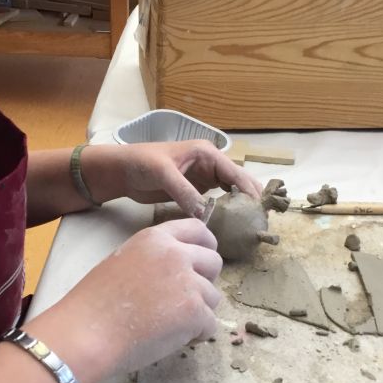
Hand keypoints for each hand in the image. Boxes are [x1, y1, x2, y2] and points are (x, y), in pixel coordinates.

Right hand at [27, 219, 222, 382]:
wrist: (86, 334)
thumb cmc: (95, 305)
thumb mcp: (123, 262)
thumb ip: (154, 259)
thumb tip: (181, 273)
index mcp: (155, 238)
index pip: (198, 229)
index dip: (205, 247)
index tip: (201, 263)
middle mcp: (176, 254)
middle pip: (214, 262)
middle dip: (205, 282)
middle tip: (183, 301)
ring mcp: (188, 282)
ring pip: (213, 297)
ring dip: (198, 312)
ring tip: (168, 324)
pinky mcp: (194, 311)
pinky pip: (210, 324)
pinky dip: (196, 335)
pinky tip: (170, 339)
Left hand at [82, 141, 262, 217]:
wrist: (121, 171)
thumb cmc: (141, 162)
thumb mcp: (164, 174)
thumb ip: (185, 193)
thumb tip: (206, 216)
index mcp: (207, 154)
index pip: (236, 172)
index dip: (250, 191)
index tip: (259, 211)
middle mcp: (210, 166)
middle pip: (239, 183)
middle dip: (251, 200)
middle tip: (261, 222)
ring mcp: (204, 180)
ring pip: (230, 194)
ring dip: (240, 208)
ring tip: (252, 227)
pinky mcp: (196, 192)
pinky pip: (216, 203)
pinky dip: (225, 213)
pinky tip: (231, 228)